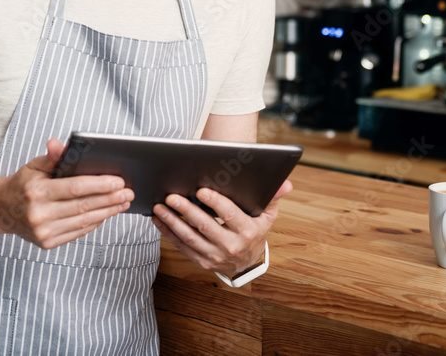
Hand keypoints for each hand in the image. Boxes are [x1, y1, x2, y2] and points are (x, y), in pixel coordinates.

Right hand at [0, 138, 133, 248]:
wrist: (2, 210)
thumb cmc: (23, 184)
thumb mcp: (35, 166)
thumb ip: (52, 156)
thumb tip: (60, 143)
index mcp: (36, 192)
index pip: (74, 188)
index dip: (99, 185)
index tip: (118, 181)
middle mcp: (39, 214)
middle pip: (83, 206)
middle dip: (110, 199)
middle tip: (128, 193)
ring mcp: (43, 231)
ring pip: (84, 220)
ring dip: (108, 212)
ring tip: (123, 203)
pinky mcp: (48, 243)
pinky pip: (78, 231)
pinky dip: (95, 222)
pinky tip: (107, 213)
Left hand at [152, 180, 292, 275]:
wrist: (247, 262)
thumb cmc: (255, 231)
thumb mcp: (267, 215)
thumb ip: (273, 197)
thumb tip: (286, 183)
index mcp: (248, 232)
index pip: (230, 215)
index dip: (215, 202)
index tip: (201, 190)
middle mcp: (231, 246)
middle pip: (205, 226)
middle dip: (187, 210)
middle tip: (172, 196)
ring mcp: (215, 256)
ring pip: (190, 237)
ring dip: (173, 221)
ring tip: (160, 207)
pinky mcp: (202, 261)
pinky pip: (182, 246)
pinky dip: (168, 233)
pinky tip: (159, 220)